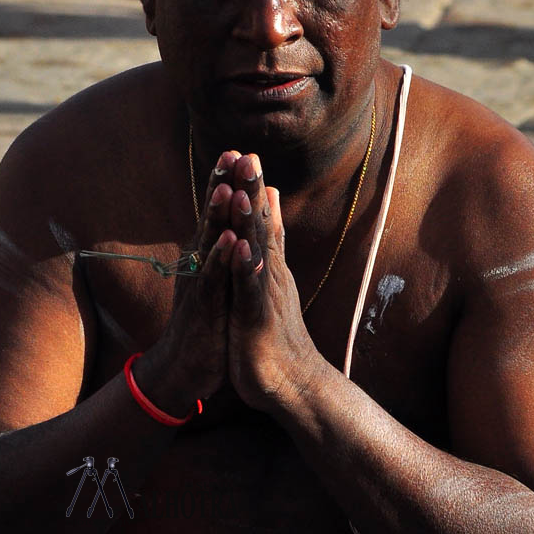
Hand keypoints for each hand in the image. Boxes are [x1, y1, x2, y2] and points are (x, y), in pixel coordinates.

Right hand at [135, 151, 238, 411]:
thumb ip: (225, 247)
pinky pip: (211, 281)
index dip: (228, 183)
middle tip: (233, 152)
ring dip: (217, 215)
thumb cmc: (207, 320)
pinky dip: (218, 260)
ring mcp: (200, 284)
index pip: (220, 213)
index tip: (240, 151)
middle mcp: (200, 263)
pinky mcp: (202, 308)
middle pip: (213, 217)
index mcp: (208, 255)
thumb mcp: (219, 280)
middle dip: (222, 184)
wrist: (185, 367)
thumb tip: (231, 223)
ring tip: (227, 186)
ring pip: (209, 243)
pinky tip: (227, 241)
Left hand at [224, 155, 320, 410]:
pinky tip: (241, 248)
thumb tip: (271, 201)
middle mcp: (270, 273)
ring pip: (257, 253)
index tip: (243, 152)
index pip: (259, 219)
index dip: (252, 187)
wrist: (293, 381)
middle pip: (261, 226)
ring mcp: (266, 295)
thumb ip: (271, 239)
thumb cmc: (276, 332)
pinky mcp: (258, 319)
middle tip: (248, 155)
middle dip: (252, 191)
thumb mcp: (271, 279)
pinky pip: (251, 291)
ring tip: (242, 192)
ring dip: (249, 222)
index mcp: (267, 265)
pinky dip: (246, 269)